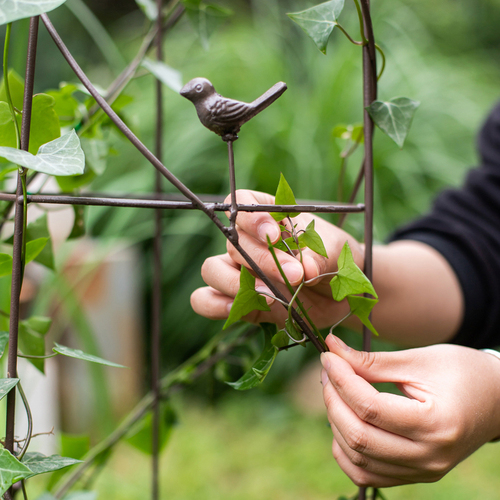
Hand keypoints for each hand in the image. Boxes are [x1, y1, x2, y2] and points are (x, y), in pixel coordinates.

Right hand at [190, 189, 362, 327]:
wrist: (342, 293)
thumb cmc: (335, 259)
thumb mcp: (334, 251)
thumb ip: (318, 257)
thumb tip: (305, 268)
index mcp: (268, 215)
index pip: (241, 203)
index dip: (252, 218)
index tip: (275, 235)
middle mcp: (248, 241)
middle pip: (233, 243)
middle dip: (263, 261)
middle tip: (296, 275)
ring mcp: (239, 271)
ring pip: (212, 269)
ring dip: (235, 283)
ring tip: (271, 295)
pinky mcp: (239, 301)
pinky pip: (207, 300)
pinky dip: (216, 305)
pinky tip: (242, 308)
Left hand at [321, 334, 499, 486]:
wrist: (496, 398)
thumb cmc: (462, 371)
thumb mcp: (419, 359)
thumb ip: (372, 360)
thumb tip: (331, 348)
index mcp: (436, 424)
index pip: (370, 408)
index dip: (341, 379)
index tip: (328, 356)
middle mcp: (430, 457)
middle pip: (360, 437)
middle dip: (333, 400)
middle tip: (328, 371)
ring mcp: (424, 471)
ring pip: (358, 460)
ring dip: (335, 423)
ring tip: (335, 391)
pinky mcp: (416, 474)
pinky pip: (368, 475)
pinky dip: (346, 451)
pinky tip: (343, 422)